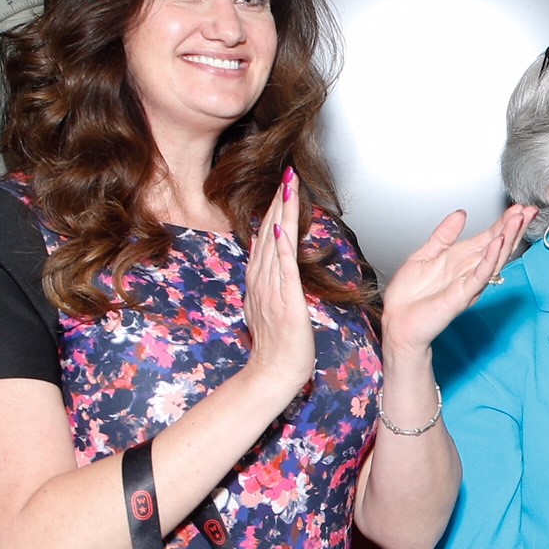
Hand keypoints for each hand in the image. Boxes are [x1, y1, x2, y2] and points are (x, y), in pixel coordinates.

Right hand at [240, 167, 317, 399]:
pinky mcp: (286, 302)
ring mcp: (271, 290)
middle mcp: (261, 281)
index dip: (274, 210)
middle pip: (269, 233)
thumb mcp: (270, 309)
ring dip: (282, 213)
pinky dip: (283, 247)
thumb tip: (273, 267)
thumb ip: (271, 286)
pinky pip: (283, 269)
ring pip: (275, 243)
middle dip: (278, 202)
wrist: (273, 374)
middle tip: (286, 174)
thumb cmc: (278, 348)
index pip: (267, 238)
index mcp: (260, 282)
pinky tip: (284, 226)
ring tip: (288, 186)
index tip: (282, 188)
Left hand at [379, 204, 535, 357]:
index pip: (489, 237)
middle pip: (498, 246)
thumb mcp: (425, 254)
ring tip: (518, 220)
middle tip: (528, 210)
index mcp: (462, 260)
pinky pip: (480, 276)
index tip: (518, 208)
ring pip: (494, 259)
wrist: (398, 321)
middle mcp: (469, 271)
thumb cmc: (410, 296)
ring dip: (507, 238)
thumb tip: (460, 214)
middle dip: (514, 227)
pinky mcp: (462, 296)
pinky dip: (490, 259)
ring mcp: (468, 284)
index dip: (504, 222)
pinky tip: (498, 244)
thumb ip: (444, 234)